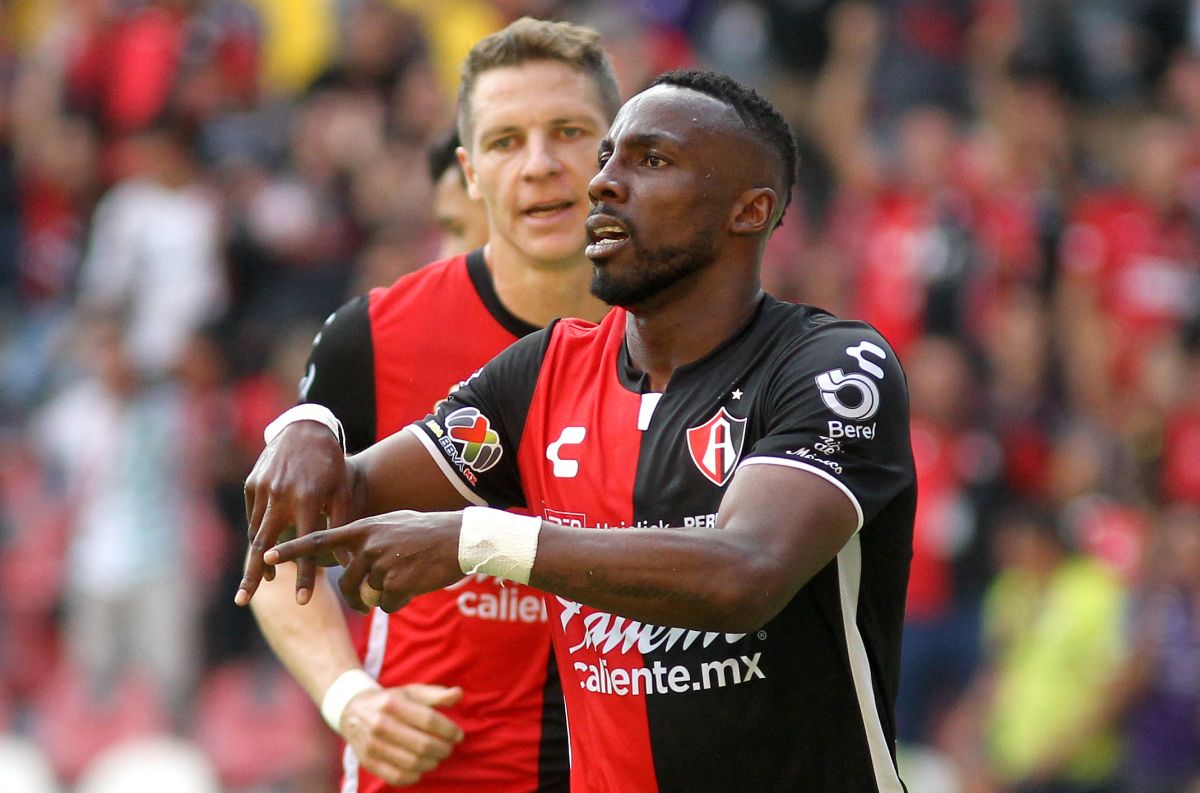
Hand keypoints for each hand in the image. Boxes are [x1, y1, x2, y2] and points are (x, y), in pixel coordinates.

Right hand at [238, 420, 351, 605]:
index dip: (303, 576)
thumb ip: (342, 523)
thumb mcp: (342, 489)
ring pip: (256, 532)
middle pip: (263, 546)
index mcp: (306, 499)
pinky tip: (262, 549)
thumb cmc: (331, 462)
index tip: (302, 601)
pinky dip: (257, 533)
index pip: (304, 546)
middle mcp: (279, 496)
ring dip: (255, 558)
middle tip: (242, 601)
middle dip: (252, 576)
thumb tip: (348, 560)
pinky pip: (253, 515)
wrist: (305, 427)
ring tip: (255, 583)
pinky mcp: (252, 483)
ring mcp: (262, 489)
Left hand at [266, 510, 463, 612]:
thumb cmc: (428, 532)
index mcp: (364, 528)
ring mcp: (381, 563)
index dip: (292, 550)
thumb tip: (351, 559)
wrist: (460, 539)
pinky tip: (415, 587)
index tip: (267, 556)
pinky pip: (387, 604)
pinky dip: (399, 602)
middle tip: (367, 600)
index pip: (319, 540)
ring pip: (367, 596)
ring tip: (400, 586)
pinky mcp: (396, 582)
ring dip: (380, 599)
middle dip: (357, 596)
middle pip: (347, 583)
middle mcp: (368, 545)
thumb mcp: (393, 525)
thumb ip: (368, 539)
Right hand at [341, 684, 464, 785]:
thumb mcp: (412, 692)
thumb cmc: (392, 702)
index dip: (449, 730)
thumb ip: (437, 694)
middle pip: (422, 745)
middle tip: (449, 748)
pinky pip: (397, 777)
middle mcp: (380, 724)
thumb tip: (459, 694)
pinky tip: (421, 767)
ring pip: (412, 763)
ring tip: (437, 757)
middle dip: (443, 749)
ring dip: (432, 763)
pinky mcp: (368, 762)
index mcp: (393, 704)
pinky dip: (415, 776)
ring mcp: (372, 745)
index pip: (429, 720)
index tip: (458, 735)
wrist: (353, 712)